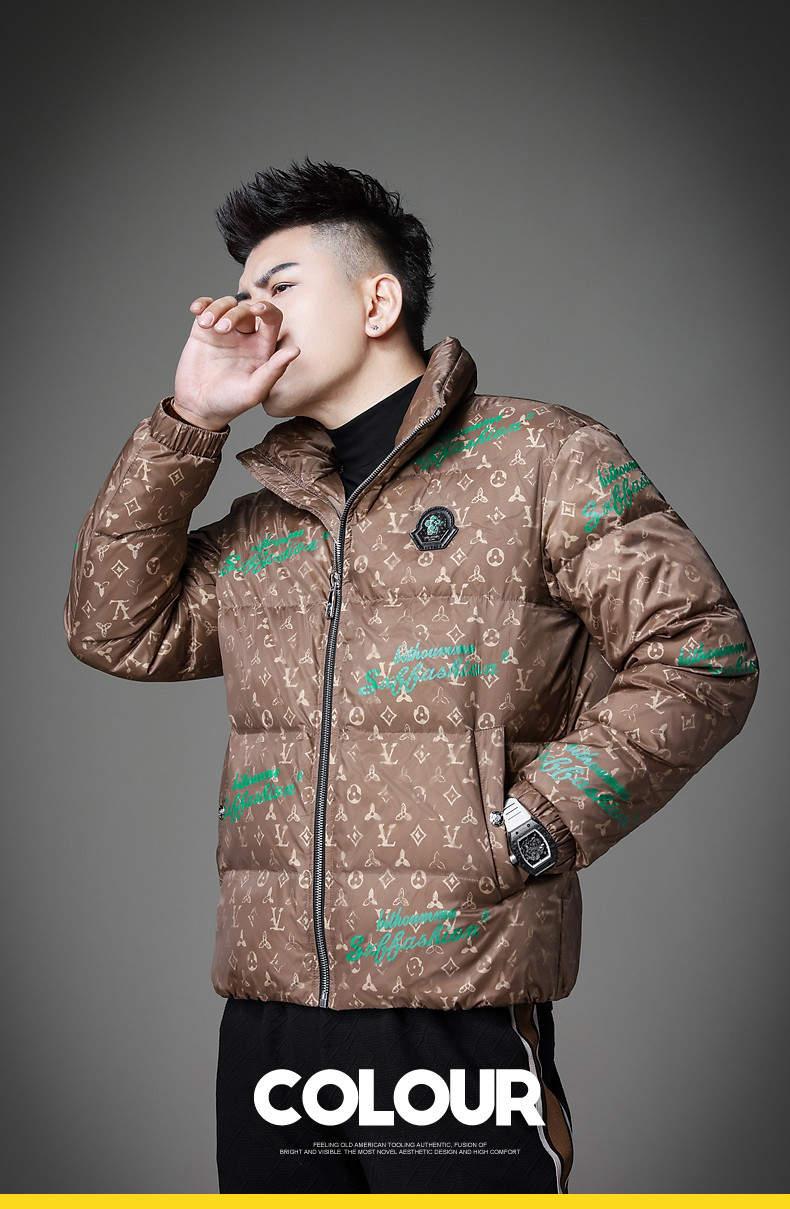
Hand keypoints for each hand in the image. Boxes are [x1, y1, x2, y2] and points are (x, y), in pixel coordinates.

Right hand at [172, 296, 299, 429]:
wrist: (198, 407)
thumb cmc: (230, 403)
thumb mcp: (254, 391)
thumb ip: (274, 371)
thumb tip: (296, 351)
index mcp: (262, 348)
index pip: (272, 319)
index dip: (268, 308)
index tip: (257, 310)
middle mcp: (246, 337)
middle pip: (247, 309)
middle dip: (235, 313)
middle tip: (222, 329)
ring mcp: (224, 332)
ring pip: (226, 305)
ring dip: (217, 308)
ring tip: (206, 324)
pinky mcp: (204, 331)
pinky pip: (206, 308)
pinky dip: (202, 304)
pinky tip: (196, 309)